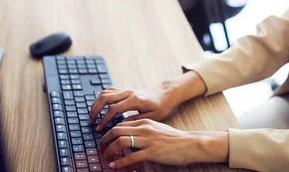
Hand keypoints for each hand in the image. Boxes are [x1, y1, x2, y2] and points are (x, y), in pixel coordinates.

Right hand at [89, 86, 177, 131]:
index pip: (114, 109)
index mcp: (135, 100)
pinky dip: (102, 97)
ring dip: (96, 103)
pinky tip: (99, 107)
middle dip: (95, 109)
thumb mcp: (152, 117)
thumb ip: (135, 121)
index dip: (104, 119)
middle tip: (90, 121)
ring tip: (92, 115)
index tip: (99, 128)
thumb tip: (120, 127)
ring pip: (105, 92)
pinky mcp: (125, 91)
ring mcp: (126, 90)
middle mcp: (128, 93)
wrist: (165, 94)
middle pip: (105, 97)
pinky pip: (109, 91)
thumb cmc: (161, 106)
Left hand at [99, 119, 228, 167]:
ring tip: (105, 157)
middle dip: (104, 140)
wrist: (189, 143)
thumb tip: (128, 135)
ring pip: (121, 141)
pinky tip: (114, 166)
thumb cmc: (173, 138)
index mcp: (144, 122)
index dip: (109, 133)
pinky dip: (120, 161)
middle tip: (100, 148)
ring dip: (110, 150)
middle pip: (117, 130)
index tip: (103, 140)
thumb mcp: (156, 129)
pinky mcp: (152, 152)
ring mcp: (147, 140)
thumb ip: (143, 130)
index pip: (120, 124)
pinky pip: (131, 156)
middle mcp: (144, 128)